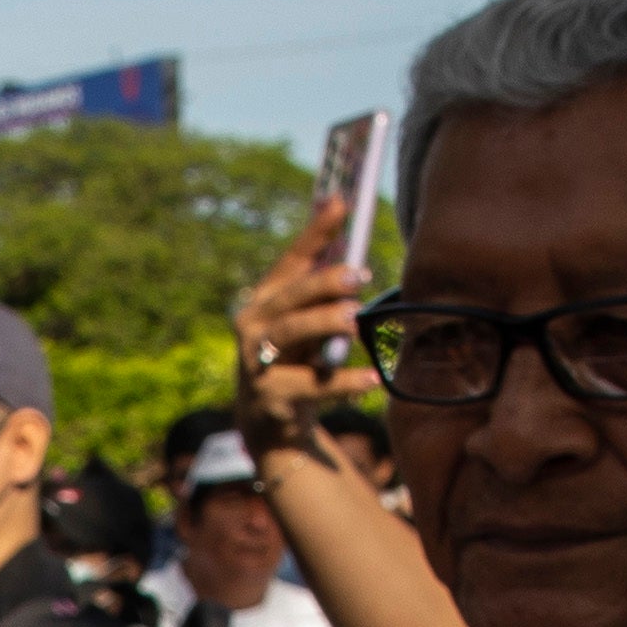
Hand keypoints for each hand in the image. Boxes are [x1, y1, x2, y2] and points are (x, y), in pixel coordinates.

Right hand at [233, 188, 368, 443]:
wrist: (268, 425)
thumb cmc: (295, 361)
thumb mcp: (308, 325)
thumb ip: (324, 292)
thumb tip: (354, 250)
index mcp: (266, 299)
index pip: (293, 260)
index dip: (317, 232)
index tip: (343, 202)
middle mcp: (253, 324)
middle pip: (290, 296)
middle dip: (323, 282)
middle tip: (358, 275)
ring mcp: (256, 360)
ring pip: (290, 333)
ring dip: (324, 322)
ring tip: (355, 320)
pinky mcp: (270, 396)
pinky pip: (310, 386)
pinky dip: (343, 382)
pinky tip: (373, 378)